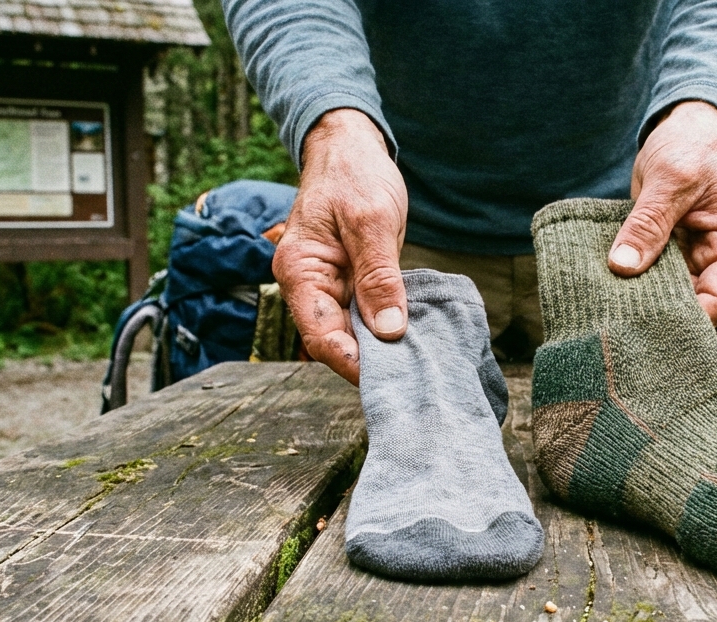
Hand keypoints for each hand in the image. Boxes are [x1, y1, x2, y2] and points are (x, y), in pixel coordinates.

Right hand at [273, 109, 407, 384]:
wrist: (350, 146)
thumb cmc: (354, 174)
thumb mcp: (371, 221)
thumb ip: (378, 277)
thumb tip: (389, 332)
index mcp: (299, 271)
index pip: (321, 336)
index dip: (353, 364)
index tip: (389, 381)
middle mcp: (307, 285)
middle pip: (335, 341)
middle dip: (370, 363)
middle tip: (412, 378)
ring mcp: (328, 285)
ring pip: (351, 333)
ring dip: (380, 349)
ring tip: (417, 364)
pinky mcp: (348, 282)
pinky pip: (363, 315)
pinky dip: (385, 328)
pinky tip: (413, 339)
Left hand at [608, 101, 716, 324]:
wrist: (687, 126)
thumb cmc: (695, 144)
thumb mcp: (672, 178)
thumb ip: (649, 223)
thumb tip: (623, 266)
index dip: (689, 318)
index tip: (650, 320)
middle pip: (693, 307)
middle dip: (660, 312)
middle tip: (622, 316)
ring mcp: (690, 258)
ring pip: (668, 296)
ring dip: (642, 298)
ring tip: (611, 303)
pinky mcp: (666, 253)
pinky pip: (650, 277)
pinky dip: (632, 281)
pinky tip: (609, 286)